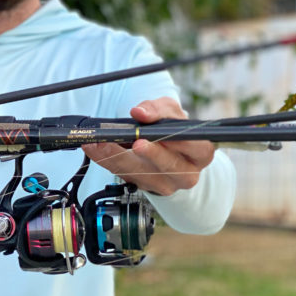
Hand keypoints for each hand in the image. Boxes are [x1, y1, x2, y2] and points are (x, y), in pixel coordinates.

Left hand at [82, 97, 214, 195]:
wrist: (165, 146)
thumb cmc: (172, 128)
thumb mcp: (170, 111)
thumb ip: (157, 108)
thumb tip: (141, 113)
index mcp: (200, 153)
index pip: (195, 148)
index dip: (176, 141)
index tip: (158, 134)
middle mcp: (186, 174)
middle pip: (168, 167)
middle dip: (149, 154)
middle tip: (134, 142)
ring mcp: (165, 185)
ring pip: (142, 175)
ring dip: (118, 158)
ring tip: (101, 143)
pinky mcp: (144, 187)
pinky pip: (123, 175)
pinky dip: (107, 160)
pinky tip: (95, 149)